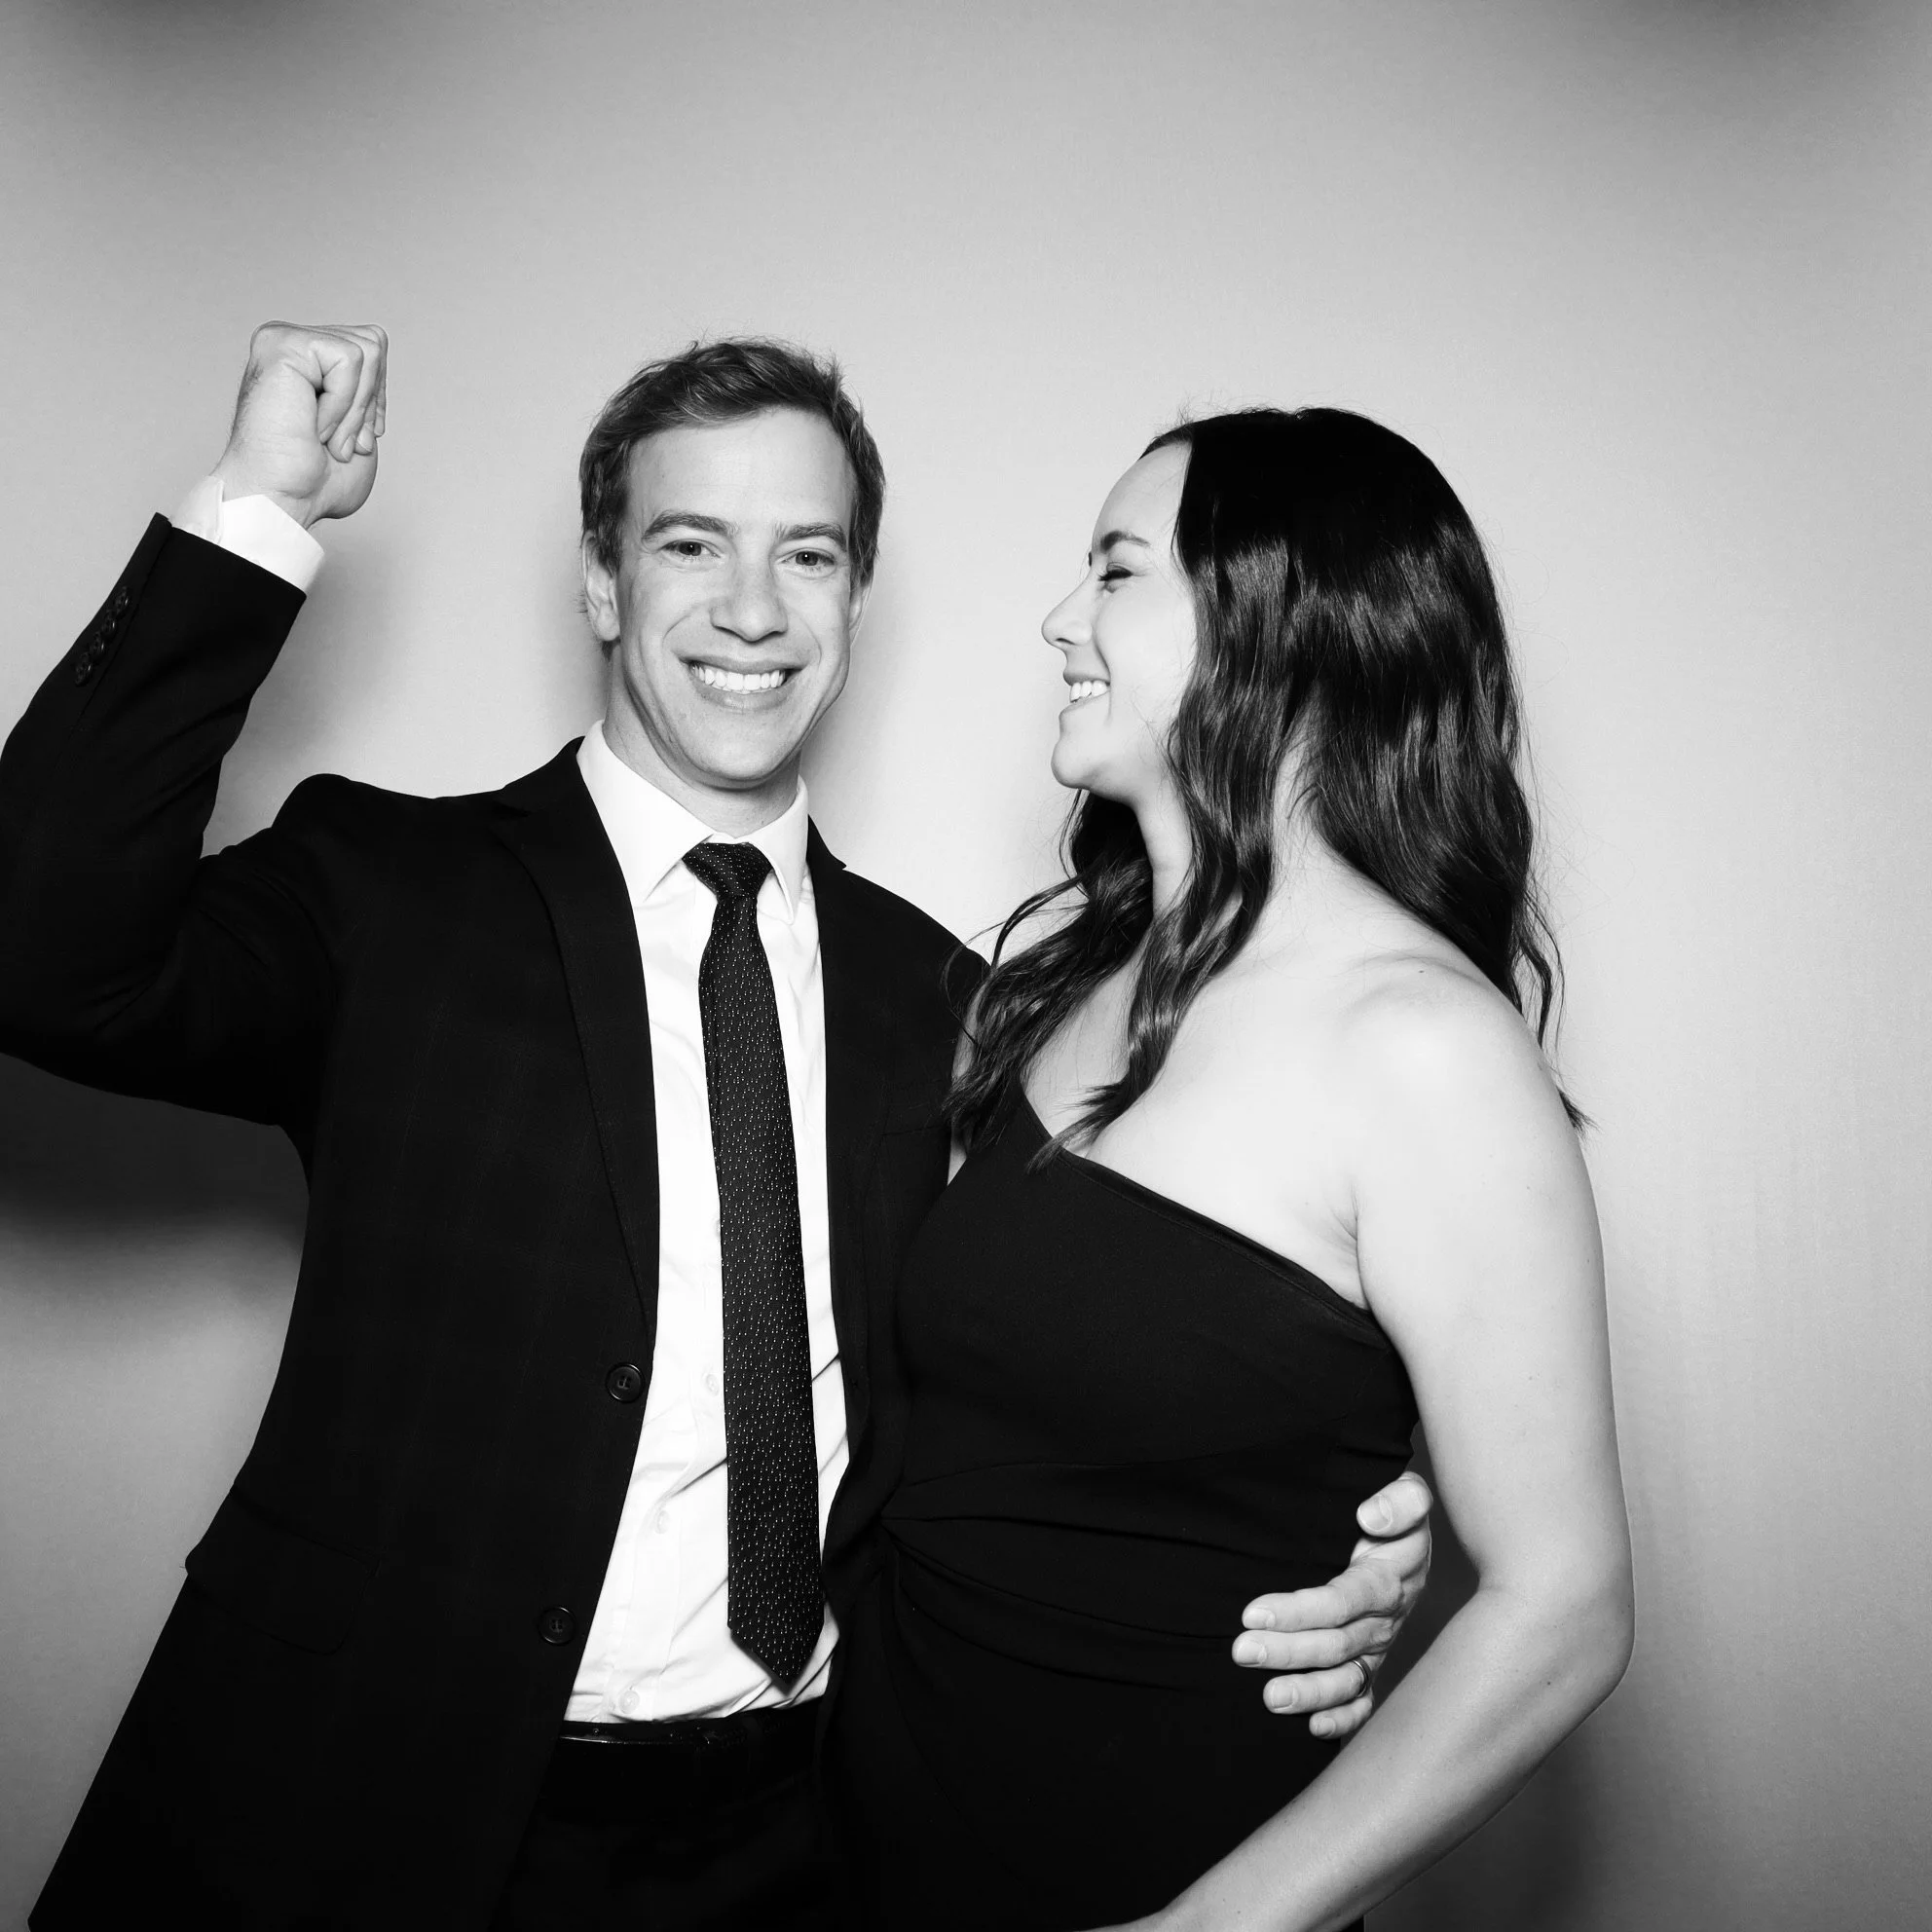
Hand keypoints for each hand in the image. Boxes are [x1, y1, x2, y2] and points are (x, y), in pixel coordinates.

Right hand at [212, 321, 388, 527]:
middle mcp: (293, 342)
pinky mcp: (280, 343)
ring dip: (354, 410)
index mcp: (309, 362)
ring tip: (323, 437)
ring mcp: (284, 339)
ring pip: (367, 351)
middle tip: (337, 442)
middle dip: (367, 404)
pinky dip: (342, 405)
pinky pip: (348, 359)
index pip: (373, 348)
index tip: (355, 439)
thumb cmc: (311, 479)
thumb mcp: (359, 430)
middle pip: (374, 343)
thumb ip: (368, 386)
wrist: (280, 499)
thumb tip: (377, 342)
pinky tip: (312, 426)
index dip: (375, 398)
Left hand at [1232, 1469, 1433, 1738]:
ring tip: (1270, 1698)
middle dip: (1288, 1650)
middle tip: (1242, 1651)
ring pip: (1347, 1678)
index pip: (1343, 1600)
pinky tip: (1315, 1729)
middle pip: (1337, 1643)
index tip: (1252, 1612)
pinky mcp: (1373, 1663)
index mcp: (1388, 1578)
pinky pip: (1364, 1699)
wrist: (1409, 1541)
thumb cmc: (1397, 1513)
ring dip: (1309, 1692)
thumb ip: (1400, 1501)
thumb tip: (1370, 1517)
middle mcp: (1385, 1620)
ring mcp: (1379, 1646)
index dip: (1301, 1611)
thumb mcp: (1407, 1495)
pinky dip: (1343, 1718)